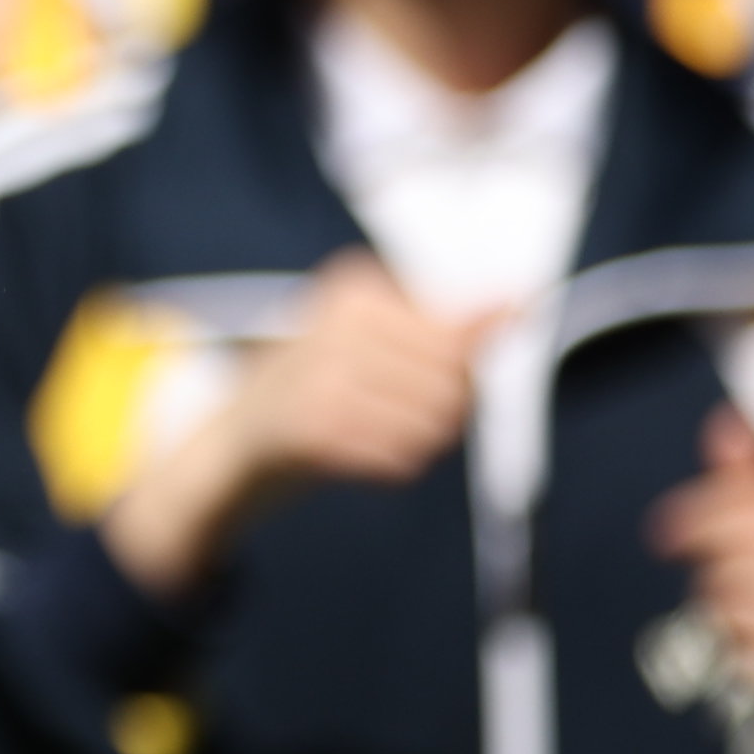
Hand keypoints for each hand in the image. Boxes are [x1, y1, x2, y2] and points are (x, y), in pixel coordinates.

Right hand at [103, 251, 494, 599]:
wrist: (234, 441)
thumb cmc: (325, 385)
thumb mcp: (382, 339)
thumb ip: (453, 326)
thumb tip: (518, 304)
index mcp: (353, 289)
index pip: (457, 340)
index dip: (458, 372)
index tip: (417, 378)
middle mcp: (332, 323)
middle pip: (451, 381)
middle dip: (444, 410)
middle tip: (397, 413)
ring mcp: (316, 376)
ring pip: (431, 421)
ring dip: (419, 440)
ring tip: (378, 432)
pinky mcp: (308, 428)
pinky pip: (397, 455)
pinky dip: (393, 464)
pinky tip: (360, 453)